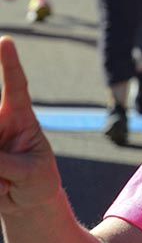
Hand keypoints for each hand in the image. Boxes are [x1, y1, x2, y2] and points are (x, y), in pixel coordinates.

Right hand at [0, 36, 61, 215]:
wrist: (27, 202)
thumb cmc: (37, 181)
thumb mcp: (31, 173)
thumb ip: (6, 163)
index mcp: (20, 118)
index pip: (15, 86)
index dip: (9, 64)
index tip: (6, 41)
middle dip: (1, 147)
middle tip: (7, 164)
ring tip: (6, 182)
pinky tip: (2, 187)